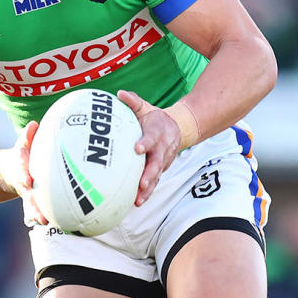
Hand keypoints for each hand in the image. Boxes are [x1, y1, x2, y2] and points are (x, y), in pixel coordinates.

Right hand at [0, 121, 47, 225]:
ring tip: (44, 221)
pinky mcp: (32, 201)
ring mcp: (26, 194)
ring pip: (30, 204)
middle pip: (25, 191)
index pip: (20, 168)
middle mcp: (22, 182)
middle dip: (30, 199)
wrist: (5, 173)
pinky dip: (43, 216)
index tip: (27, 179)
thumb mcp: (22, 146)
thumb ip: (28, 137)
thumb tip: (34, 124)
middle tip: (38, 210)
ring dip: (36, 212)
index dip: (22, 173)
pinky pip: (37, 210)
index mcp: (19, 166)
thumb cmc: (21, 157)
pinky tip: (56, 224)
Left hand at [117, 90, 181, 206]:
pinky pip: (154, 181)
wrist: (177, 127)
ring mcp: (163, 161)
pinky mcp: (160, 169)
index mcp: (157, 132)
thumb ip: (133, 101)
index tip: (137, 149)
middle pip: (157, 162)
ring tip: (138, 199)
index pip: (151, 138)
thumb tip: (120, 94)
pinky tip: (136, 202)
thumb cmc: (153, 117)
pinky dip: (147, 192)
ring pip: (156, 176)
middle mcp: (162, 148)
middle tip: (141, 184)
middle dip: (149, 174)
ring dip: (148, 188)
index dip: (145, 143)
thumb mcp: (145, 107)